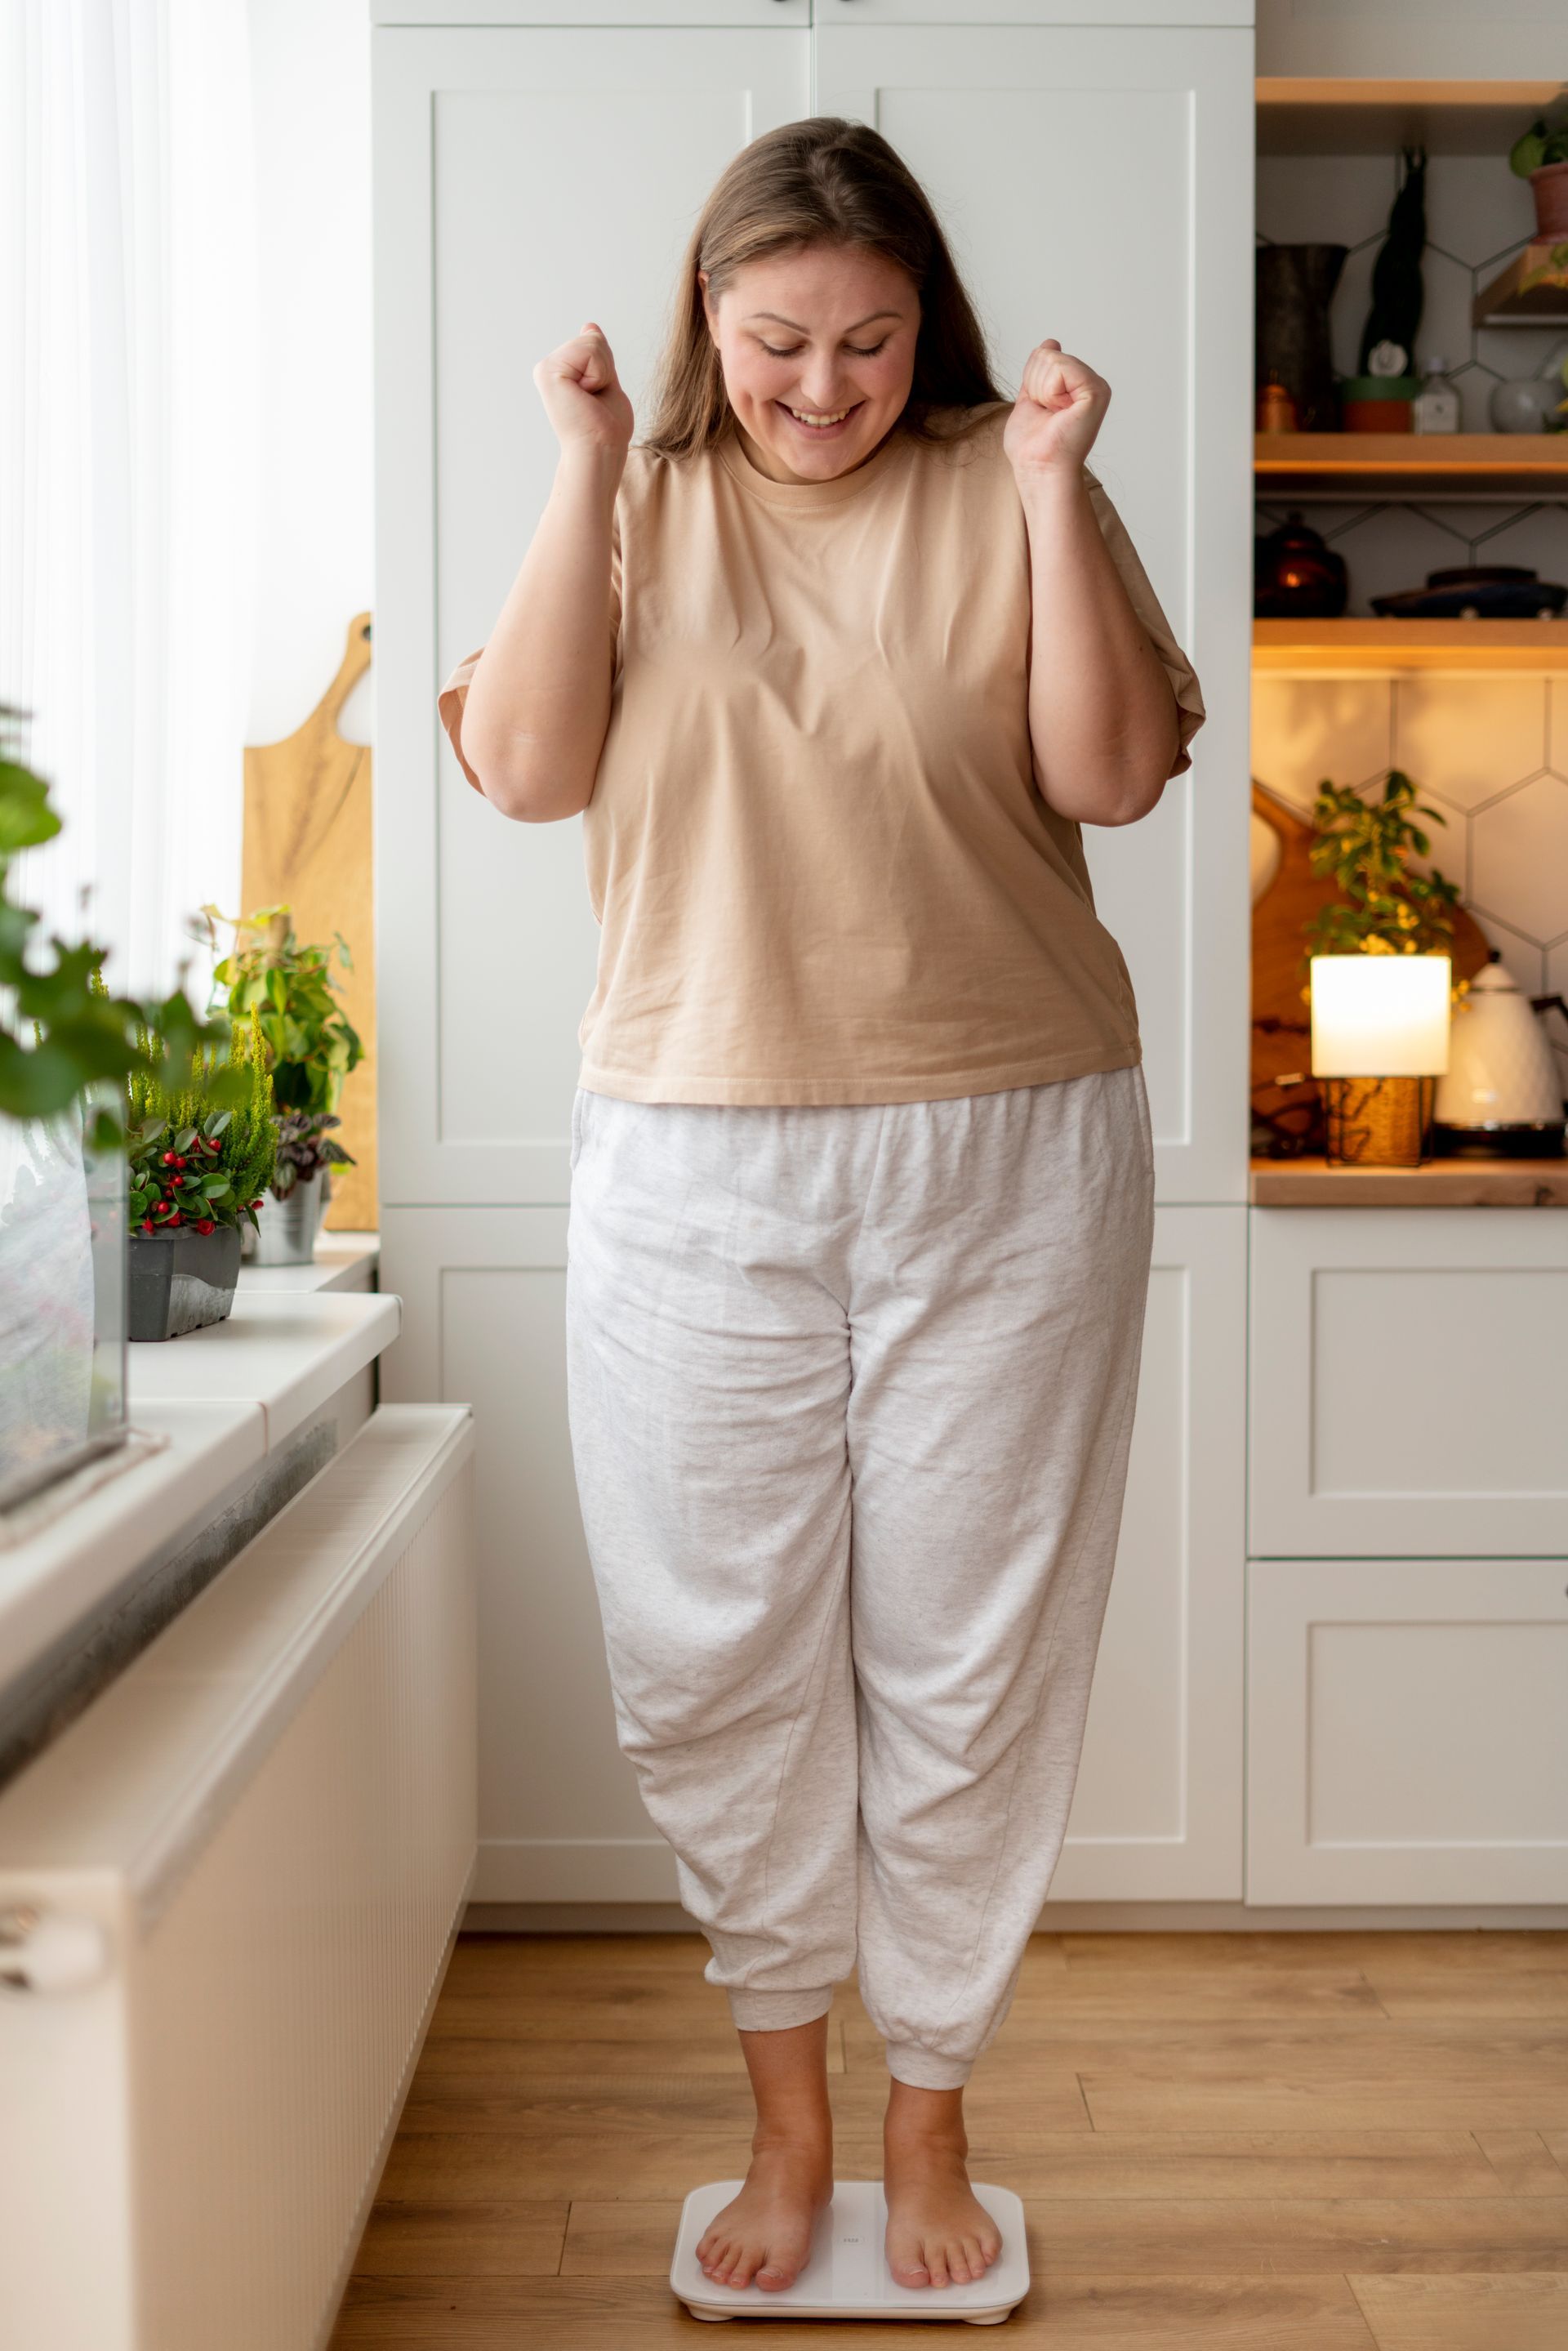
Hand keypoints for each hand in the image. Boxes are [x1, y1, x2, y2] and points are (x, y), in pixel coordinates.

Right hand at [533, 320, 634, 459]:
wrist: (599, 450)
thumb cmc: (606, 429)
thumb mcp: (606, 382)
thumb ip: (597, 357)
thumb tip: (589, 327)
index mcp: (560, 371)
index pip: (593, 343)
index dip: (606, 368)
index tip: (596, 397)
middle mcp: (548, 367)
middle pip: (592, 339)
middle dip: (605, 369)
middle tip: (594, 400)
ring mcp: (546, 368)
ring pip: (592, 342)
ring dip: (602, 373)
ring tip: (589, 399)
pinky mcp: (548, 371)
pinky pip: (589, 350)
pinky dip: (598, 374)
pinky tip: (584, 396)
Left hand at [1003, 340, 1109, 476]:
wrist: (1039, 470)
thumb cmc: (1033, 447)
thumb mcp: (1030, 399)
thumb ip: (1038, 373)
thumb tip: (1051, 343)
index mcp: (1079, 385)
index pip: (1045, 355)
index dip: (1031, 382)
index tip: (1043, 411)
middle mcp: (1092, 383)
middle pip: (1047, 355)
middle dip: (1035, 385)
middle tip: (1047, 415)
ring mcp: (1096, 386)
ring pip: (1051, 359)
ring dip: (1040, 391)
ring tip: (1053, 416)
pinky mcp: (1095, 391)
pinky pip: (1059, 368)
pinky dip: (1049, 392)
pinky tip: (1058, 412)